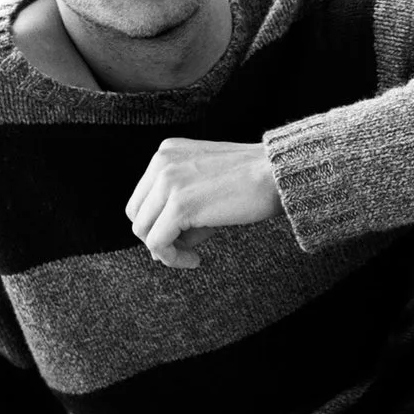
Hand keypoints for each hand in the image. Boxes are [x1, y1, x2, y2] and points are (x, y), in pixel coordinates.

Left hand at [125, 137, 279, 267]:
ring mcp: (168, 182)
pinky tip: (195, 260)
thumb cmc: (252, 182)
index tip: (181, 238)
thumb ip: (179, 210)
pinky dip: (173, 258)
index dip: (156, 223)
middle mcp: (162, 163)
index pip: (142, 197)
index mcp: (166, 153)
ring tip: (191, 256)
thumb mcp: (206, 187)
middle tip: (184, 250)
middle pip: (136, 214)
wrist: (277, 174)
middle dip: (156, 236)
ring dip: (165, 250)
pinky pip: (158, 243)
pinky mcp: (179, 205)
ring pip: (143, 230)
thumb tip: (157, 250)